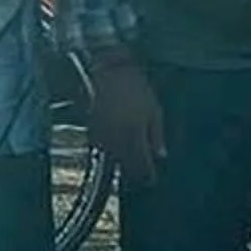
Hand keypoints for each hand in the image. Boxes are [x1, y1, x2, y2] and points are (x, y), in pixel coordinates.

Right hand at [88, 57, 166, 185]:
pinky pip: (101, 146)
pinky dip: (110, 150)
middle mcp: (116, 139)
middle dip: (134, 172)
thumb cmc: (133, 87)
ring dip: (121, 162)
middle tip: (142, 176)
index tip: (152, 181)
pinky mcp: (90, 128)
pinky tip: (116, 147)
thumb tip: (160, 155)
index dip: (148, 175)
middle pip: (125, 165)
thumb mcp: (154, 109)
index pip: (142, 164)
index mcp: (135, 134)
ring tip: (130, 162)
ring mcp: (100, 134)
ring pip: (112, 157)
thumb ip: (156, 135)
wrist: (102, 69)